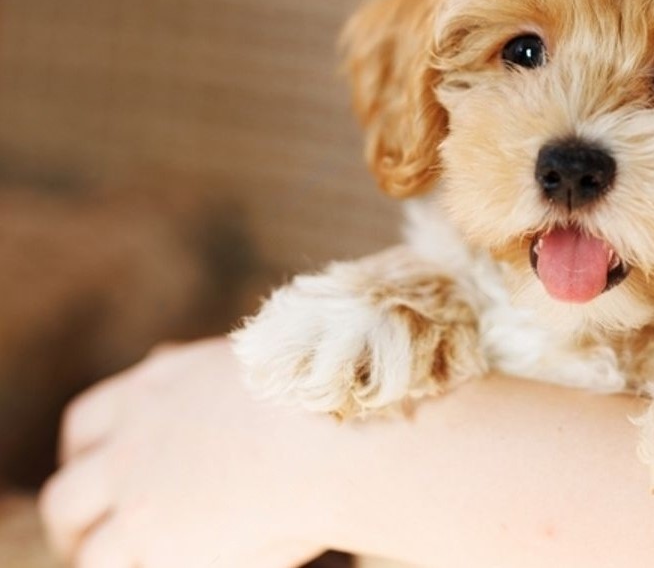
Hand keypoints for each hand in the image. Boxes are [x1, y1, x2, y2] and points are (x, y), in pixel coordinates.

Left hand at [39, 338, 330, 567]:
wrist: (333, 441)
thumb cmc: (317, 399)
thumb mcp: (246, 358)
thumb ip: (198, 370)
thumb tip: (166, 359)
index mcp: (154, 388)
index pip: (87, 422)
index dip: (88, 452)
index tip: (105, 469)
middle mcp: (131, 441)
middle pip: (67, 489)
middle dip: (77, 513)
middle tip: (101, 529)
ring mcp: (137, 495)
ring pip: (81, 540)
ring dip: (98, 552)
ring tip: (126, 562)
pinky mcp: (152, 542)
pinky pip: (112, 567)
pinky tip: (172, 565)